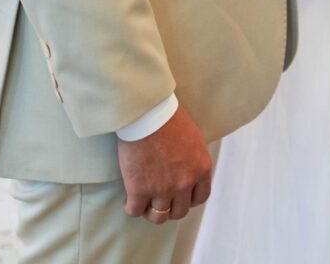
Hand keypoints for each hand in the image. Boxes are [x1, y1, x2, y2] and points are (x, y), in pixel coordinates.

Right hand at [118, 105, 211, 222]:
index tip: (179, 197)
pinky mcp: (139, 190)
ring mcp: (162, 189)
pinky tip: (128, 200)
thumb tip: (185, 166)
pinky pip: (134, 211)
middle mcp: (185, 183)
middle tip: (159, 199)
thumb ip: (192, 158)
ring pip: (158, 217)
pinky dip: (130, 208)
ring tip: (143, 203)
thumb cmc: (169, 117)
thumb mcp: (193, 138)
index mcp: (201, 169)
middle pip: (180, 211)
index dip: (188, 200)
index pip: (200, 197)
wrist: (147, 113)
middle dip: (170, 207)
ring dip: (151, 212)